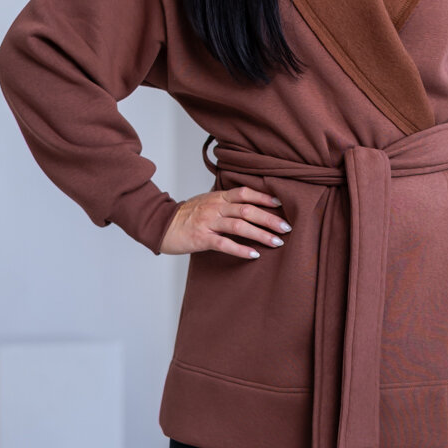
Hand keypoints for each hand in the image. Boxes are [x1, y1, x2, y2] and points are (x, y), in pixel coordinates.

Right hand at [159, 186, 290, 257]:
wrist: (161, 225)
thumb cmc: (186, 216)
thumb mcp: (207, 202)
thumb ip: (226, 202)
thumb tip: (250, 205)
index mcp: (217, 197)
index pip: (244, 193)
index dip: (263, 197)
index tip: (280, 204)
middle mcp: (215, 207)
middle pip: (247, 210)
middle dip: (269, 219)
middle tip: (286, 227)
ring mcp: (208, 223)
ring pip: (239, 226)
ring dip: (261, 234)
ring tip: (276, 242)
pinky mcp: (202, 239)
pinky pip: (224, 244)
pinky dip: (241, 249)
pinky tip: (254, 254)